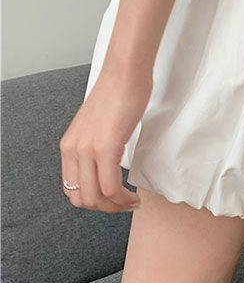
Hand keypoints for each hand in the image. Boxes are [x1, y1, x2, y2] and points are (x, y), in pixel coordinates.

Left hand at [59, 67, 151, 211]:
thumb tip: (107, 165)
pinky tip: (134, 195)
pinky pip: (110, 187)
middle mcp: (73, 150)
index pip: (72, 190)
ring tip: (132, 201)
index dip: (94, 202)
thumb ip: (95, 146)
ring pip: (96, 198)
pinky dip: (123, 198)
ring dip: (115, 207)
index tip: (114, 199)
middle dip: (106, 209)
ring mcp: (88, 150)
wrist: (124, 73)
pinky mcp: (105, 147)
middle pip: (82, 199)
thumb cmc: (118, 94)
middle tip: (125, 204)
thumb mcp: (97, 126)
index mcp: (69, 147)